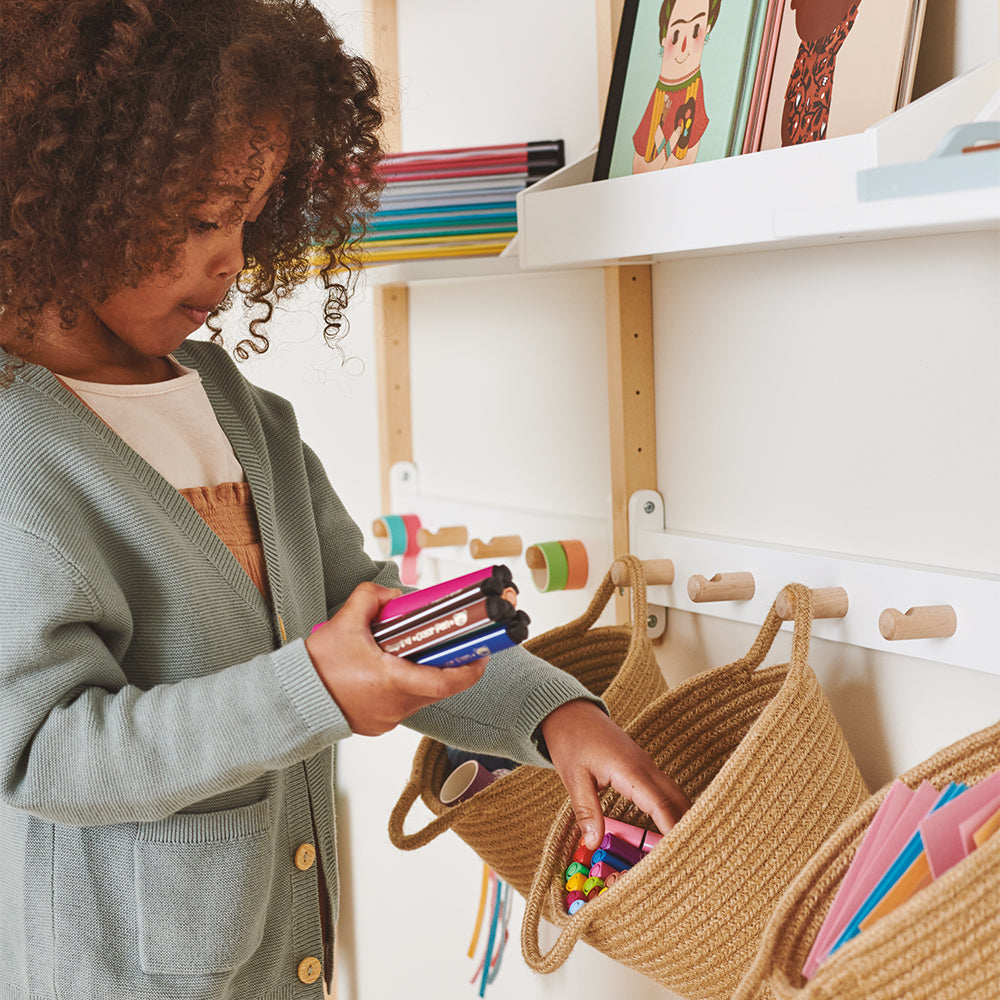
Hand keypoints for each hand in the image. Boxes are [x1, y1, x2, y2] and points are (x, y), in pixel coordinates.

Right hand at [305, 582, 487, 735]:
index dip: (471, 667)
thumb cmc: (316, 667)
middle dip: (446, 663)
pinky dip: (403, 685)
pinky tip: (390, 668)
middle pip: (437, 686)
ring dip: (422, 674)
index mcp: (393, 681)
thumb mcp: (344, 622)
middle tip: (451, 643)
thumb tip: (393, 596)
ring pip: (420, 695)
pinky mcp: (378, 725)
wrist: (290, 702)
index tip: (482, 652)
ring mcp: (388, 719)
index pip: (447, 681)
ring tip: (411, 651)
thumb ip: (371, 598)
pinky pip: (402, 703)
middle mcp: (396, 705)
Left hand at [540, 699, 690, 850]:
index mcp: (632, 771)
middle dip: (686, 829)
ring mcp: (647, 766)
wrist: (571, 711)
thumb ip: (586, 811)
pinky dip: (672, 810)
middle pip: (679, 802)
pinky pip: (666, 791)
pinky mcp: (643, 768)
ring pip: (676, 796)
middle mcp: (646, 768)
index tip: (682, 855)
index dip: (675, 832)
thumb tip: (594, 843)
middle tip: (688, 859)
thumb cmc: (571, 740)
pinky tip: (669, 828)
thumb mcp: (573, 778)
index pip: (663, 807)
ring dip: (682, 819)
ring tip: (683, 850)